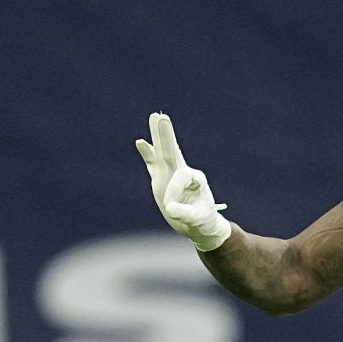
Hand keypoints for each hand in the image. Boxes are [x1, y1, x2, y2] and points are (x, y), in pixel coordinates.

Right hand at [135, 112, 231, 251]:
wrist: (200, 225)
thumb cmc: (202, 221)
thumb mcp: (196, 220)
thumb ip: (185, 213)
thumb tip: (170, 208)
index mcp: (196, 179)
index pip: (180, 177)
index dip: (173, 191)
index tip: (171, 209)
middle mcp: (184, 172)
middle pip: (172, 152)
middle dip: (166, 136)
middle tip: (161, 117)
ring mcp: (173, 174)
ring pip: (163, 153)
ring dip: (158, 136)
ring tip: (155, 116)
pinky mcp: (163, 180)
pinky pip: (153, 164)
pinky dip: (147, 153)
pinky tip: (140, 142)